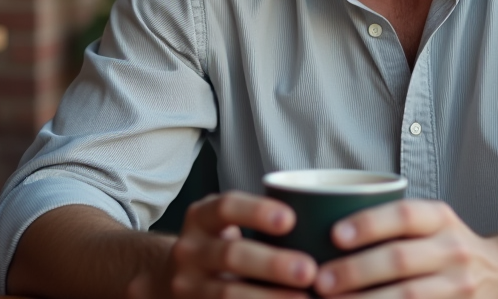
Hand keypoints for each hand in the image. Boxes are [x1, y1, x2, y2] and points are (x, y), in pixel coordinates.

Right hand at [168, 191, 319, 297]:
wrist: (175, 277)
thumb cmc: (220, 243)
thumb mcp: (226, 222)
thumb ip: (260, 222)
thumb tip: (321, 218)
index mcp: (201, 217)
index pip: (226, 207)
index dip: (257, 212)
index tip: (291, 219)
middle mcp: (189, 250)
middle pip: (231, 255)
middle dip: (273, 264)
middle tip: (310, 270)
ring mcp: (187, 285)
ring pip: (228, 294)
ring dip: (270, 297)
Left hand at [313, 200, 497, 297]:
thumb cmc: (446, 248)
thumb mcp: (432, 224)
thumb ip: (393, 224)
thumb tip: (322, 232)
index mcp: (441, 219)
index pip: (404, 215)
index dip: (368, 223)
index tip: (334, 235)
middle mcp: (453, 250)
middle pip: (399, 260)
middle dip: (355, 271)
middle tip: (320, 280)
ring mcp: (459, 286)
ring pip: (407, 296)